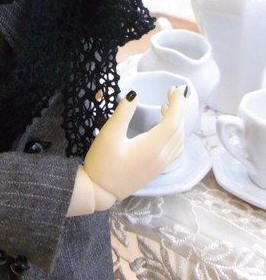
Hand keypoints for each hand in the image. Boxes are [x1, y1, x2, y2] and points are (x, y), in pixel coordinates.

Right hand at [84, 86, 186, 200]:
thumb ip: (123, 112)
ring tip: (167, 106)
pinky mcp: (157, 169)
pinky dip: (176, 135)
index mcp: (153, 146)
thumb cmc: (102, 163)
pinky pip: (176, 149)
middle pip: (179, 129)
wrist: (100, 191)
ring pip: (179, 139)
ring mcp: (161, 165)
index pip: (173, 121)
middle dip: (179, 108)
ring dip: (178, 121)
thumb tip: (134, 94)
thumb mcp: (109, 134)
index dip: (177, 103)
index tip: (175, 88)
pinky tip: (166, 129)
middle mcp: (161, 156)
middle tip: (173, 92)